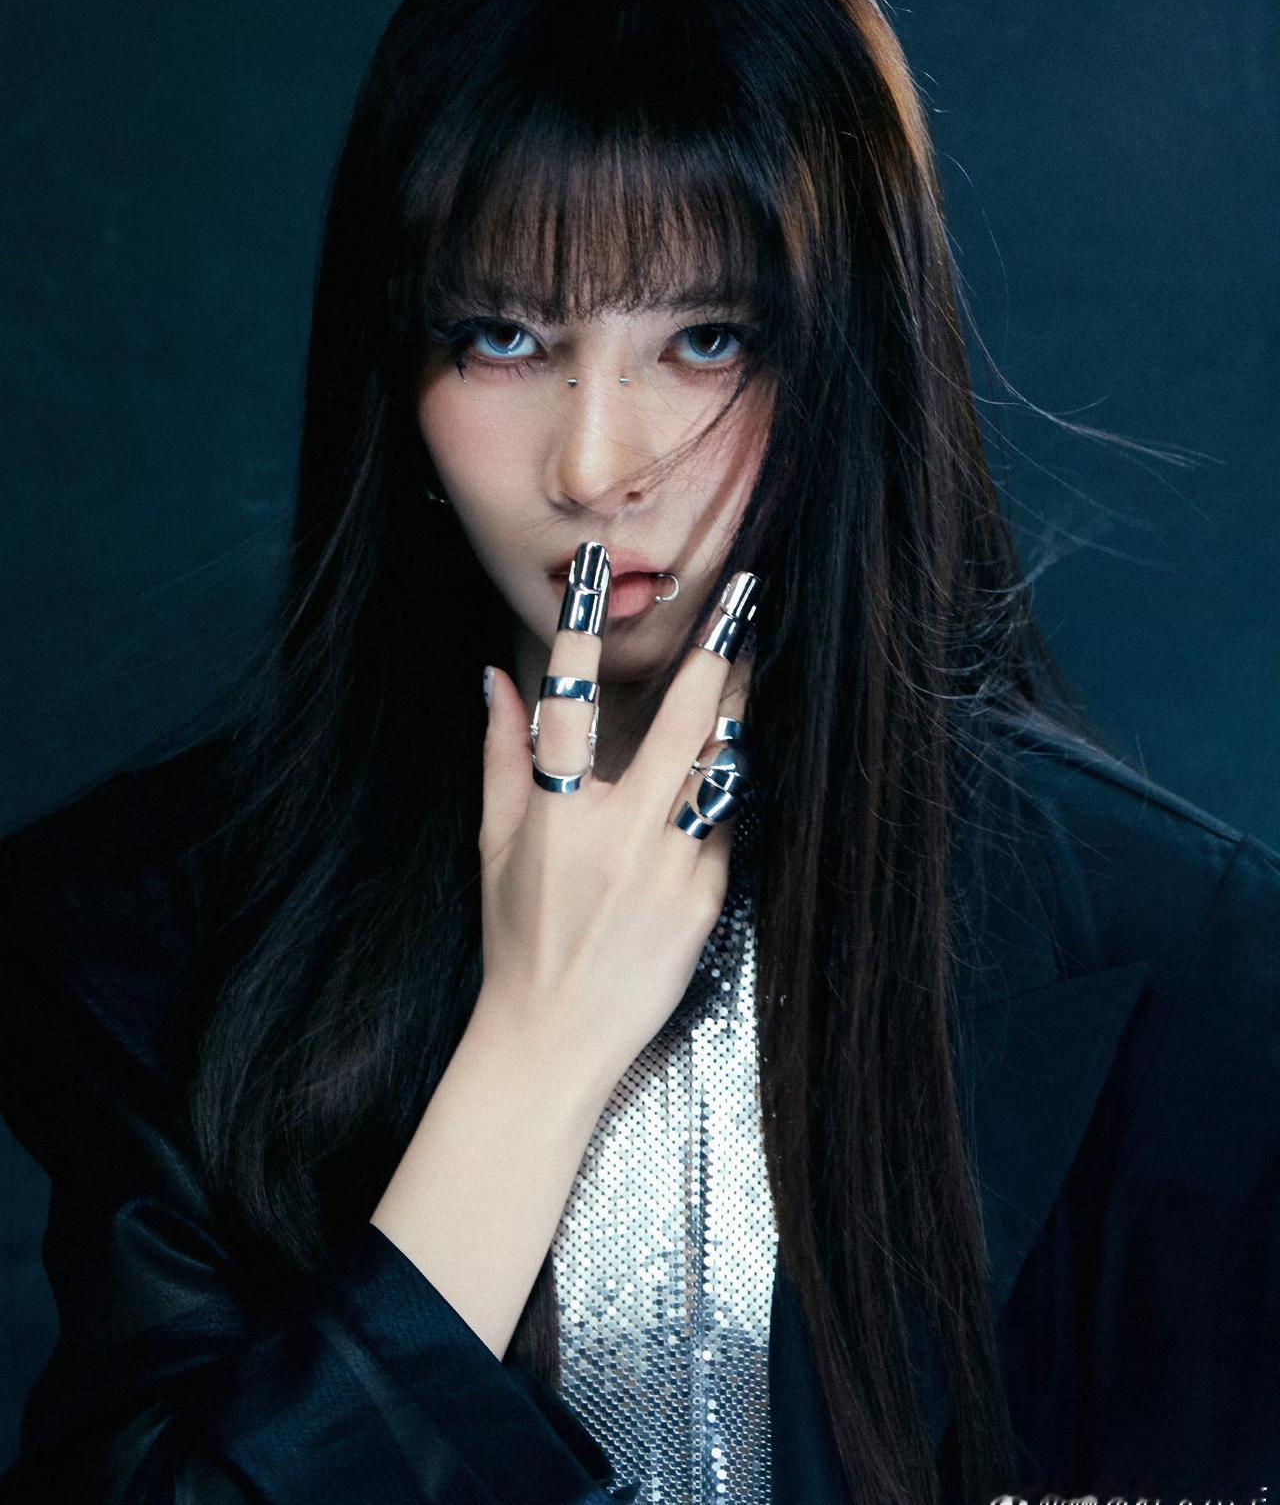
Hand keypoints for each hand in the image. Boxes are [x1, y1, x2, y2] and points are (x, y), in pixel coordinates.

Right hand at [469, 542, 761, 1109]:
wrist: (554, 1036)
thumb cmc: (517, 935)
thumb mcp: (494, 845)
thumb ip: (500, 757)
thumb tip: (494, 679)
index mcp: (556, 816)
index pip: (568, 706)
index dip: (579, 635)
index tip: (594, 574)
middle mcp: (618, 836)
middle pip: (682, 723)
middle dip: (718, 650)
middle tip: (745, 595)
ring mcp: (670, 870)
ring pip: (720, 769)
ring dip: (737, 713)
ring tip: (752, 665)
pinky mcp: (706, 902)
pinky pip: (722, 831)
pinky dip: (717, 801)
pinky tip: (714, 784)